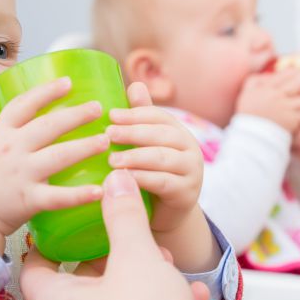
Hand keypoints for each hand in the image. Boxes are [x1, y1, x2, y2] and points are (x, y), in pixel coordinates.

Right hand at [0, 78, 108, 252]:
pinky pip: (58, 197)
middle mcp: (13, 149)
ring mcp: (22, 174)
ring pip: (58, 156)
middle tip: (98, 108)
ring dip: (84, 147)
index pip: (25, 104)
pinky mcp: (30, 199)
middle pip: (48, 126)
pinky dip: (79, 195)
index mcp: (0, 133)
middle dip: (76, 115)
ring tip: (105, 140)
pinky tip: (100, 191)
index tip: (68, 82)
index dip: (47, 91)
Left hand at [20, 169, 220, 299]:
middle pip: (77, 285)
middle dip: (107, 259)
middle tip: (126, 240)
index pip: (33, 268)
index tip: (63, 227)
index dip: (46, 244)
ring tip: (165, 266)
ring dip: (138, 284)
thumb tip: (116, 182)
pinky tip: (192, 298)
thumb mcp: (135, 256)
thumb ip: (124, 216)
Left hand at [106, 82, 202, 234]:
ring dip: (135, 157)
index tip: (110, 115)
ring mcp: (192, 171)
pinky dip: (143, 179)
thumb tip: (135, 85)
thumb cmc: (150, 173)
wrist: (165, 214)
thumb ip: (141, 119)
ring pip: (162, 158)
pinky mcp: (187, 193)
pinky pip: (164, 183)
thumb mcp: (146, 146)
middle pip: (161, 135)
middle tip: (107, 134)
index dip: (135, 114)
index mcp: (177, 131)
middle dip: (133, 133)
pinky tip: (124, 179)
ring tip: (111, 160)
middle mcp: (189, 148)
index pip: (158, 116)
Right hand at [236, 68, 299, 133]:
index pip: (289, 72)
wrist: (251, 136)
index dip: (297, 70)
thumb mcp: (247, 90)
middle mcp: (280, 96)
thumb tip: (274, 73)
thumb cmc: (249, 112)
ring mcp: (288, 110)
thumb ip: (258, 78)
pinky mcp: (293, 122)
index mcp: (268, 87)